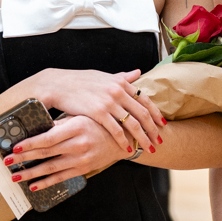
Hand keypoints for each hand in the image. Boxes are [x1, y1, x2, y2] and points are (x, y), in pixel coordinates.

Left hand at [4, 115, 132, 189]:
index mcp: (76, 127)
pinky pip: (61, 177)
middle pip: (46, 153)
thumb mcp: (80, 116)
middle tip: (7, 161)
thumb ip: (60, 123)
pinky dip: (46, 182)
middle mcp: (78, 144)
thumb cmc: (98, 123)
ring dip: (31, 173)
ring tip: (15, 176)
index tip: (14, 146)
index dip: (30, 143)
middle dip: (24, 158)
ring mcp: (81, 159)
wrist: (123, 139)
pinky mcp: (83, 169)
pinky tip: (33, 186)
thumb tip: (35, 126)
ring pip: (51, 168)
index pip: (48, 137)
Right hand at [36, 68, 163, 155]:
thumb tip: (137, 72)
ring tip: (149, 148)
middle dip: (153, 129)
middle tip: (160, 140)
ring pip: (132, 123)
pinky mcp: (98, 112)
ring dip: (143, 138)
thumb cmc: (80, 81)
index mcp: (121, 82)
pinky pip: (115, 129)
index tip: (162, 124)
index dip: (155, 113)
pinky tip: (127, 149)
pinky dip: (123, 140)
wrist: (59, 84)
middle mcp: (118, 91)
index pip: (145, 99)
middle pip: (142, 113)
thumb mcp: (104, 76)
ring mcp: (109, 102)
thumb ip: (122, 77)